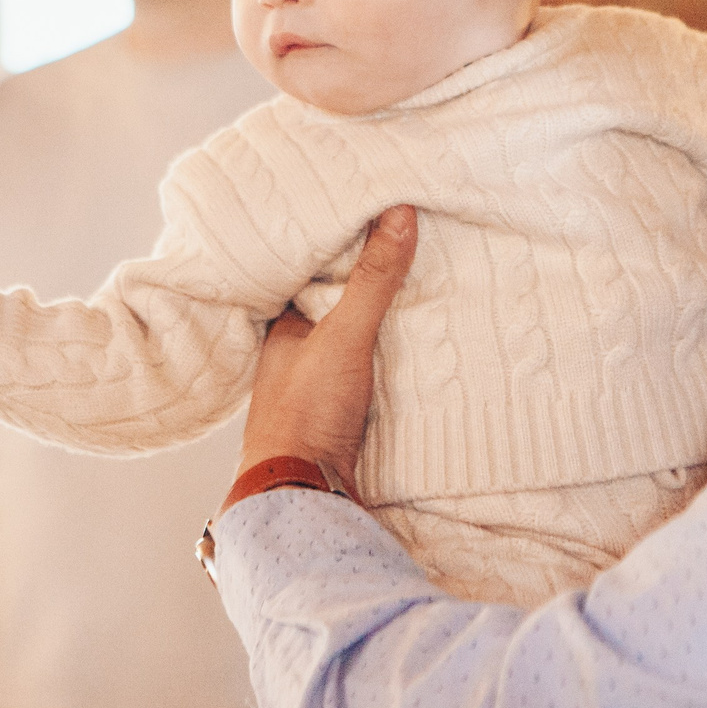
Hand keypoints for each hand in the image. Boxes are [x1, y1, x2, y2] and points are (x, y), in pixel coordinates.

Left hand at [239, 206, 416, 482]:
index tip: (372, 212)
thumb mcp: (343, 336)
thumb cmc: (305, 414)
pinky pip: (371, 370)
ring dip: (382, 319)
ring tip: (424, 281)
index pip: (311, 269)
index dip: (340, 243)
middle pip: (336, 303)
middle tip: (408, 240)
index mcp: (281, 325)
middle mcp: (295, 352)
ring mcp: (318, 384)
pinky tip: (418, 343)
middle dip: (368, 280)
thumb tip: (399, 211)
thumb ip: (372, 279)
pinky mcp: (342, 414)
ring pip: (354, 338)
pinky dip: (391, 354)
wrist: (300, 496)